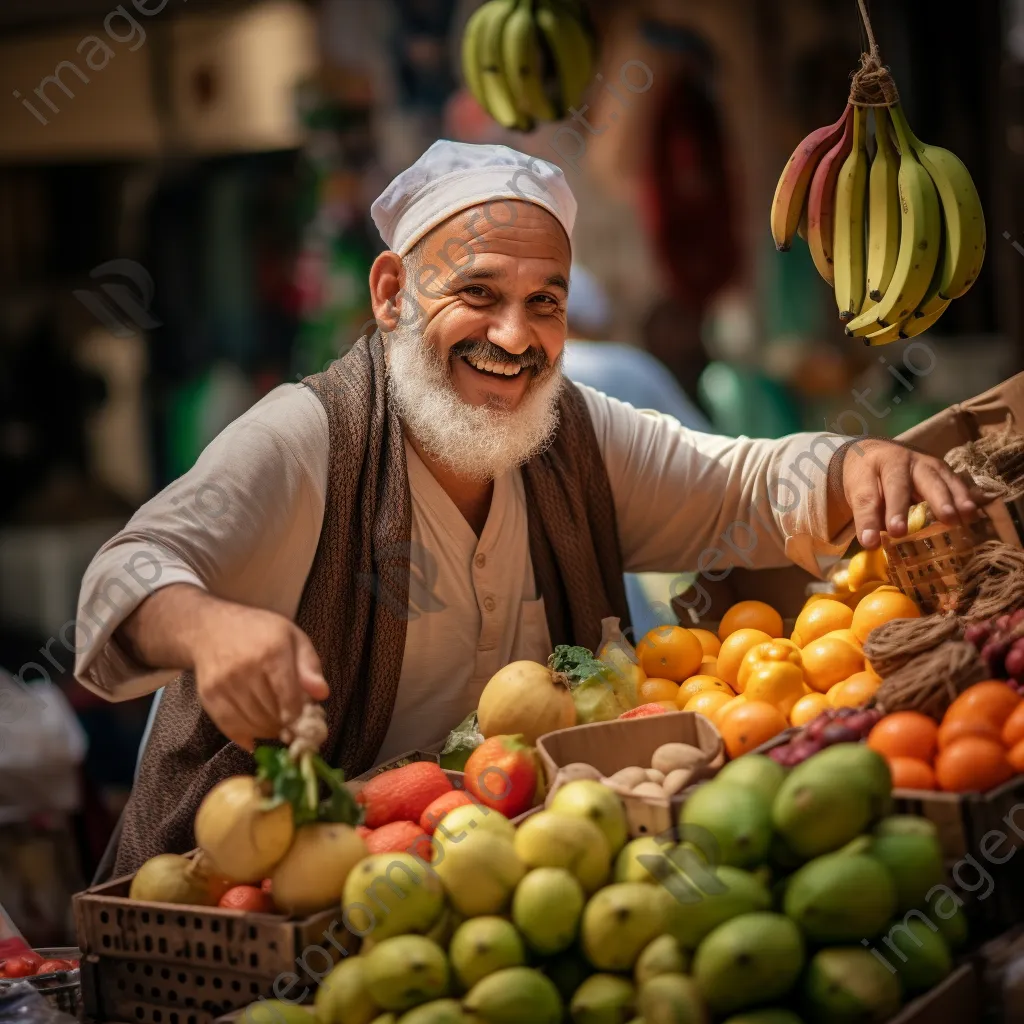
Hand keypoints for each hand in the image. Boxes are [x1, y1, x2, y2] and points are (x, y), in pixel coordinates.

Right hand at [191, 602, 328, 751]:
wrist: (211, 627)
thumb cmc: (260, 632)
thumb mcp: (293, 637)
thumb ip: (310, 666)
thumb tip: (322, 694)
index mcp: (271, 652)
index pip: (289, 698)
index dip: (298, 717)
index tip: (303, 724)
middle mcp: (245, 669)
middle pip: (270, 714)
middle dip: (284, 724)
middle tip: (291, 724)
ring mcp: (223, 684)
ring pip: (251, 724)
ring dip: (267, 731)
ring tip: (275, 724)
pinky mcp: (208, 696)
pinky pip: (229, 728)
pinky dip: (245, 736)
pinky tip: (255, 733)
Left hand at [833, 439, 982, 549]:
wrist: (878, 451)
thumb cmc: (867, 478)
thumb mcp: (857, 493)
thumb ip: (865, 516)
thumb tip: (871, 543)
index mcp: (869, 467)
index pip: (865, 495)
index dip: (867, 519)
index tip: (869, 541)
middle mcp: (897, 460)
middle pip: (897, 484)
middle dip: (899, 508)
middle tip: (900, 532)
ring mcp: (921, 462)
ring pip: (931, 480)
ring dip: (942, 500)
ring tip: (950, 520)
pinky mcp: (941, 468)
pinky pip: (953, 481)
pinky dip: (962, 497)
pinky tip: (969, 513)